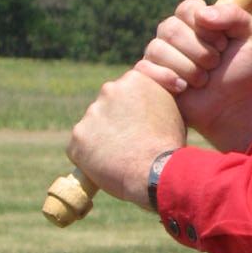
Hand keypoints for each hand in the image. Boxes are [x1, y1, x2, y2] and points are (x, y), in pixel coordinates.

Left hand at [68, 70, 185, 207]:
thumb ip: (156, 96)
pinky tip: (109, 165)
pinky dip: (92, 155)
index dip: (136, 110)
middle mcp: (108, 90)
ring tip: (124, 156)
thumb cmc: (169, 144)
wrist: (156, 173)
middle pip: (109, 105)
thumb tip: (148, 98)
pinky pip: (82, 146)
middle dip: (118, 121)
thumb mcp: (173, 109)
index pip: (128, 91)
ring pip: (95, 125)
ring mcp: (91, 113)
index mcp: (134, 80)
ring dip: (105, 138)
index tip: (145, 126)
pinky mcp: (77, 137)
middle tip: (133, 141)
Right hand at [136, 0, 251, 152]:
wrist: (233, 107)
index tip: (223, 45)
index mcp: (194, 19)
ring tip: (203, 80)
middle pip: (172, 29)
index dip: (207, 28)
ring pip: (158, 49)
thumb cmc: (241, 70)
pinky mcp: (150, 75)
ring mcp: (159, 54)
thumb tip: (202, 15)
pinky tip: (183, 88)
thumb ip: (235, 15)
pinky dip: (167, 78)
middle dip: (201, 52)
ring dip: (189, 69)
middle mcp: (173, 33)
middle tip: (215, 65)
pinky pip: (144, 68)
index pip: (188, 8)